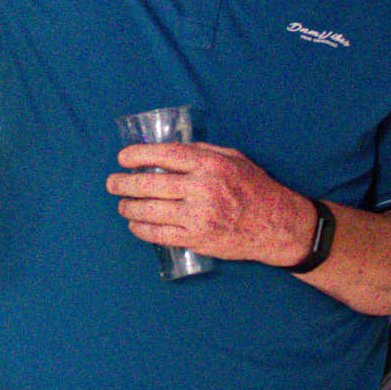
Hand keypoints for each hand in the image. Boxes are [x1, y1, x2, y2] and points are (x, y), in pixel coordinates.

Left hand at [105, 141, 316, 265]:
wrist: (278, 225)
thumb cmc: (255, 187)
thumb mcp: (233, 158)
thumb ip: (201, 151)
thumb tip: (166, 150)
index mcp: (211, 165)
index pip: (164, 155)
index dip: (137, 155)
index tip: (123, 158)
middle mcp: (202, 189)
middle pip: (150, 184)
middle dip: (123, 183)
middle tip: (112, 182)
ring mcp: (198, 217)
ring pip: (149, 211)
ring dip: (128, 207)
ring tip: (122, 203)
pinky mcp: (197, 239)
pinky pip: (159, 234)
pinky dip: (141, 229)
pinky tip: (134, 224)